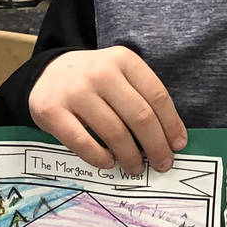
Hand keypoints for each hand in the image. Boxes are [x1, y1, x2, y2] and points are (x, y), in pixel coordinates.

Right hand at [27, 46, 186, 172]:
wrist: (48, 72)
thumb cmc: (94, 80)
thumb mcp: (120, 73)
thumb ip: (142, 97)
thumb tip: (169, 139)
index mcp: (123, 60)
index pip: (157, 96)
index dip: (171, 125)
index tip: (177, 145)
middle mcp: (100, 72)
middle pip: (140, 116)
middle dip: (156, 146)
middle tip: (162, 164)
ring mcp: (75, 91)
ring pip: (114, 132)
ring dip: (130, 156)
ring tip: (134, 166)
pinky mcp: (52, 111)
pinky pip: (83, 142)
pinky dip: (99, 158)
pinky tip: (108, 162)